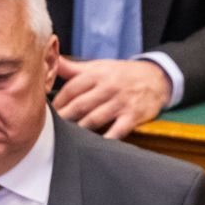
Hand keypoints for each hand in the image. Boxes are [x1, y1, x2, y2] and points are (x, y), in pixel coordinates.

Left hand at [52, 56, 170, 138]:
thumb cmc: (122, 74)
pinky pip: (117, 131)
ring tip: (67, 137)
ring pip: (94, 119)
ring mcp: (121, 102)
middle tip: (49, 128)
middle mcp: (109, 87)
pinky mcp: (133, 116)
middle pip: (80, 105)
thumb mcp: (99, 67)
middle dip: (64, 118)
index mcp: (98, 74)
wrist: (156, 78)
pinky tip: (95, 144)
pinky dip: (106, 139)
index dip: (58, 102)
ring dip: (79, 129)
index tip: (48, 112)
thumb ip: (74, 68)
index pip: (71, 89)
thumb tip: (52, 60)